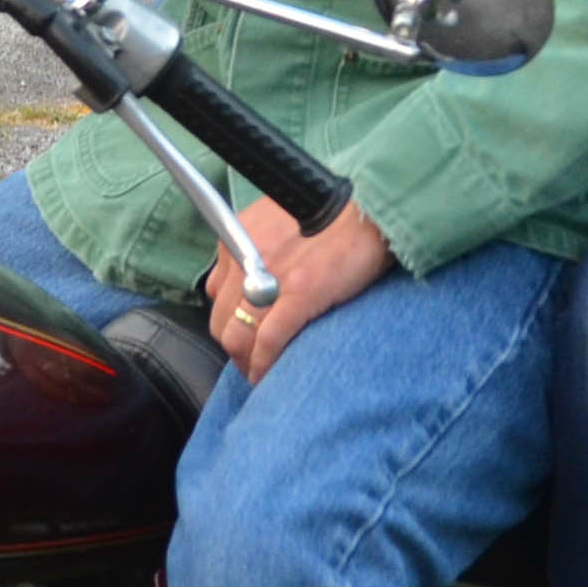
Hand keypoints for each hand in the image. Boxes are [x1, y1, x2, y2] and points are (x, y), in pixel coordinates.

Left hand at [204, 197, 393, 383]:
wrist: (371, 210)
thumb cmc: (332, 214)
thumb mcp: (276, 219)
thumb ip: (257, 247)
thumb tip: (251, 285)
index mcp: (235, 236)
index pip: (216, 294)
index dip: (230, 320)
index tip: (246, 333)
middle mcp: (243, 255)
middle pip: (221, 319)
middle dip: (236, 346)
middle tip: (253, 361)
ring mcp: (268, 277)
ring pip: (237, 337)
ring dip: (246, 362)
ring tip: (261, 373)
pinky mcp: (297, 295)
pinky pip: (267, 342)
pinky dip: (263, 366)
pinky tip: (268, 376)